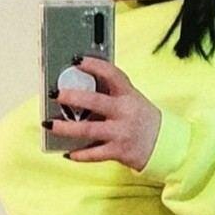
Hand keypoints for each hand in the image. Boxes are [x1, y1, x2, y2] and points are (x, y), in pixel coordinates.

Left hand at [45, 55, 160, 171]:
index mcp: (128, 95)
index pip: (112, 74)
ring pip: (89, 130)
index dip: (94, 65)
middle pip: (95, 102)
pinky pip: (95, 154)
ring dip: (66, 127)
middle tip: (56, 94)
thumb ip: (110, 94)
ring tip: (50, 124)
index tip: (77, 60)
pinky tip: (68, 152)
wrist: (164, 144)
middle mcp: (125, 112)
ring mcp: (121, 133)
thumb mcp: (132, 100)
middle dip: (72, 97)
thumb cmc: (142, 119)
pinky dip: (80, 154)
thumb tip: (80, 86)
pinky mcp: (119, 152)